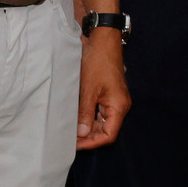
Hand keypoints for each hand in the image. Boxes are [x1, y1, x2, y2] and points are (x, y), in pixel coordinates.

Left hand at [78, 31, 130, 148]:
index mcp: (119, 106)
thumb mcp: (88, 89)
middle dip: (88, 137)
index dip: (92, 142)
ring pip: (102, 122)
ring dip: (87, 127)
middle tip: (68, 138)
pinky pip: (100, 112)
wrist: (103, 42)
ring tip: (70, 129)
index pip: (109, 135)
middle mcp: (119, 105)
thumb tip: (82, 133)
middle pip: (106, 130)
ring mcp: (114, 100)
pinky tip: (76, 118)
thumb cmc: (98, 63)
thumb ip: (85, 113)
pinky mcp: (108, 95)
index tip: (75, 144)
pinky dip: (88, 118)